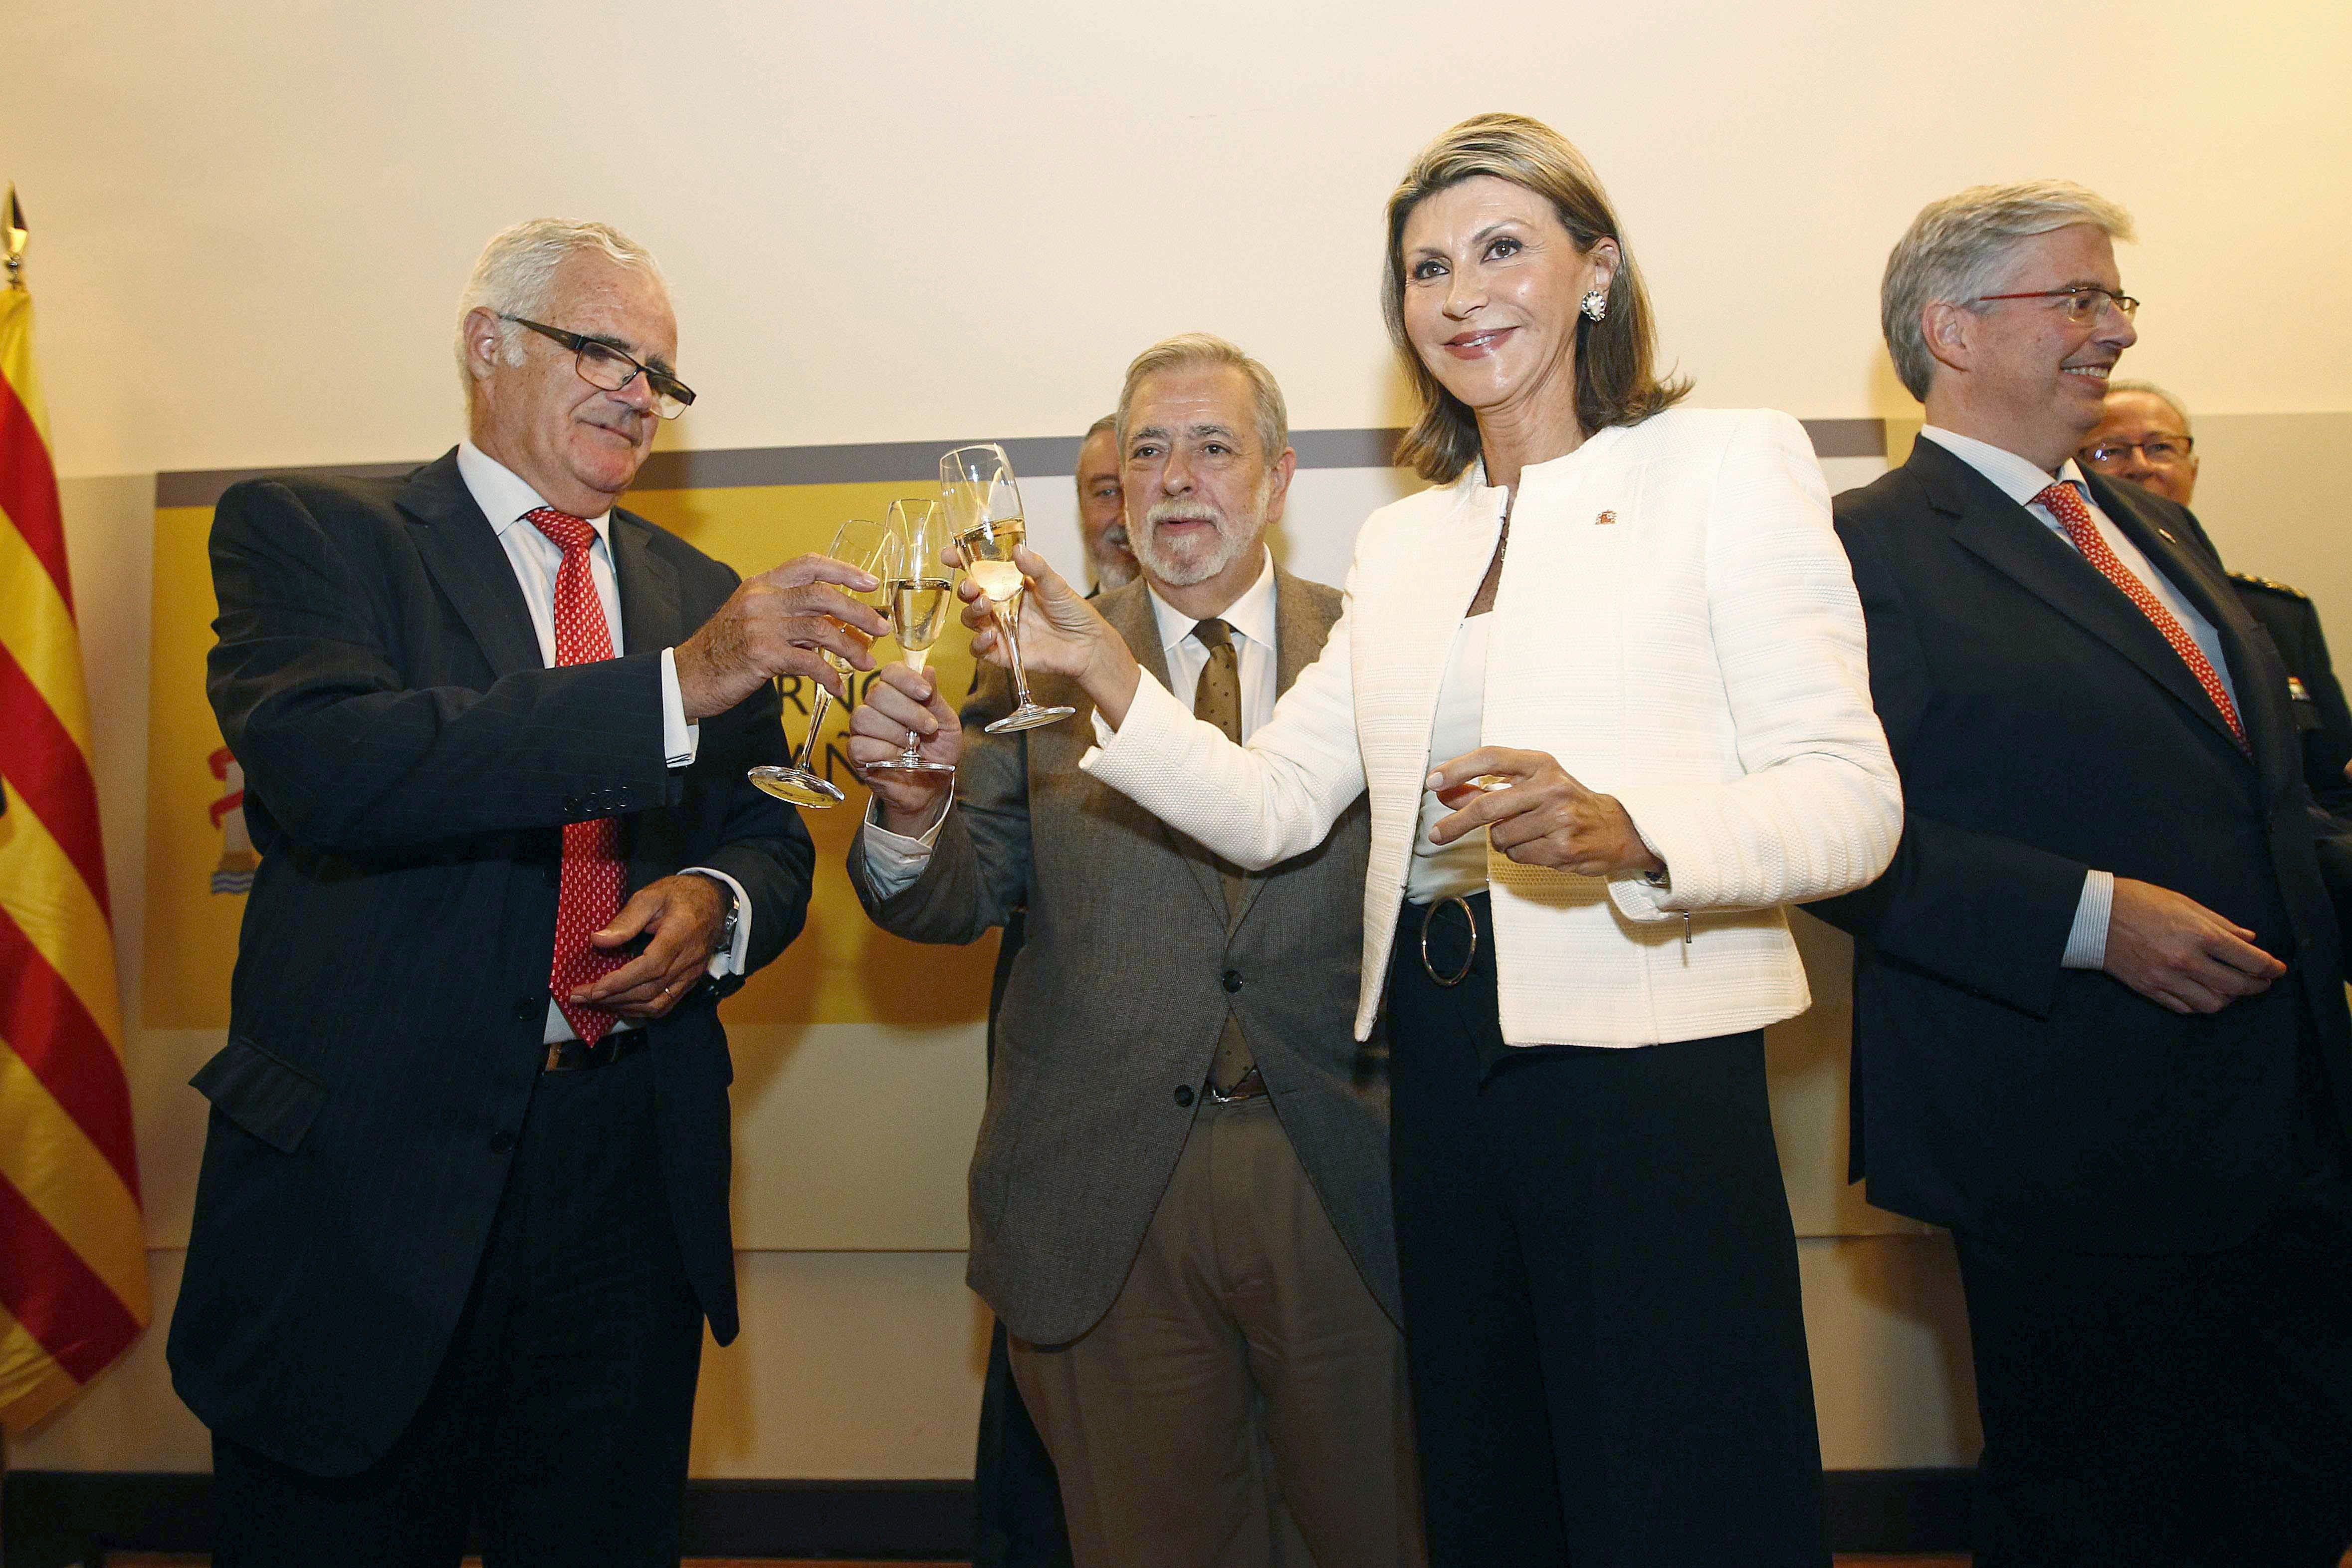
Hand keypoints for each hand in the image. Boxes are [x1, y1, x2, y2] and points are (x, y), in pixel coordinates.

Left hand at [574, 874, 725, 1018]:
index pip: (649, 967)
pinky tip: (622, 1004)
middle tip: (580, 996)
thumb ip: (626, 920)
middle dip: (612, 998)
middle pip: (649, 990)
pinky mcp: (691, 981)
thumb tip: (598, 940)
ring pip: (657, 1004)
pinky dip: (641, 1010)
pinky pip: (666, 1005)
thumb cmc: (679, 895)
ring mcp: (691, 975)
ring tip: (597, 1002)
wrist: (713, 900)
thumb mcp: (650, 897)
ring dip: (624, 1007)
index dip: (620, 982)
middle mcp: (688, 961)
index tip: (592, 989)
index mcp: (679, 936)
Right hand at [674, 553, 888, 720]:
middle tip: (881, 628)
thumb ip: (791, 613)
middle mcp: (762, 599)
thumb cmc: (726, 650)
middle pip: (822, 595)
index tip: (870, 583)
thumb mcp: (755, 618)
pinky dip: (829, 675)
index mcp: (762, 584)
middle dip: (858, 612)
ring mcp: (761, 626)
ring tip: (866, 662)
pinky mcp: (761, 655)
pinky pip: (808, 663)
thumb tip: (837, 622)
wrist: (688, 676)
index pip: (809, 564)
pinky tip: (837, 687)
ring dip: (850, 647)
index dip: (843, 570)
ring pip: (821, 629)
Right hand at [845, 663, 960, 830]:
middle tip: (928, 728)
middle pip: (877, 693)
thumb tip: (927, 670)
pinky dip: (883, 751)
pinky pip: (860, 744)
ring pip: (864, 717)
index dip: (906, 679)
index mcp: (898, 694)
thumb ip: (936, 699)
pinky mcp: (857, 753)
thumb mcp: (947, 724)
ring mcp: (864, 730)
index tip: (926, 693)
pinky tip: (898, 758)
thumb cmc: (938, 752)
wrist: (933, 787)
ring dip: (895, 732)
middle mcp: (877, 707)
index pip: (891, 672)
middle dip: (908, 710)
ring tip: (913, 745)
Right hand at [953, 545, 1137, 711]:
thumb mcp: (1055, 584)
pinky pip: (979, 649)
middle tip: (972, 586)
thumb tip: (1018, 550)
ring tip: (985, 606)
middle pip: (969, 596)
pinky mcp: (1002, 652)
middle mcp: (1000, 606)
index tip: (948, 554)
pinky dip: (979, 642)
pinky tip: (990, 635)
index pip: (978, 571)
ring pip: (970, 621)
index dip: (960, 562)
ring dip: (972, 612)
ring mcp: (999, 629)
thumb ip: (1036, 568)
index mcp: (1008, 585)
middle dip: (965, 589)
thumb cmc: (1072, 611)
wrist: (1087, 645)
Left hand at [1424, 748, 1665, 876]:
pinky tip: (1537, 845)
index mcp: (1541, 764)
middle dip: (1456, 824)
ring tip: (1524, 833)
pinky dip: (1517, 853)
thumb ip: (1486, 788)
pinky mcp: (1561, 847)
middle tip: (1436, 835)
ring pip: (1500, 836)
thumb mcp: (1530, 785)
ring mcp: (1557, 818)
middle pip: (1487, 805)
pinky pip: (1516, 855)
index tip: (1433, 782)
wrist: (1615, 828)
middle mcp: (1550, 787)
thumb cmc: (1565, 803)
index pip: (1491, 758)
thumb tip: (1445, 793)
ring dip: (1501, 840)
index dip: (1458, 769)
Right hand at [2102, 877, 2284, 1014]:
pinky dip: (2200, 1004)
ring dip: (2228, 998)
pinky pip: (2185, 1008)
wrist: (2093, 915)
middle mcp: (2188, 961)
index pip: (2250, 960)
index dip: (2271, 967)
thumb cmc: (2138, 901)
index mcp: (2200, 935)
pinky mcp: (2150, 989)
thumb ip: (2219, 923)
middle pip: (2238, 986)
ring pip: (2214, 1004)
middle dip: (2257, 985)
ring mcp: (2168, 979)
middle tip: (2261, 981)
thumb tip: (2248, 938)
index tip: (2277, 969)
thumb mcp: (2184, 903)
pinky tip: (2203, 993)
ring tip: (2230, 988)